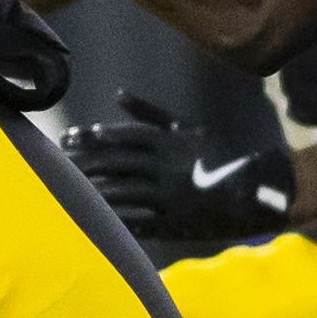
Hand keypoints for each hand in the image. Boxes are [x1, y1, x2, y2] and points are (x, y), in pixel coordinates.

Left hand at [62, 92, 295, 245]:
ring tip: (69, 190)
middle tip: (58, 163)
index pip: (127, 137)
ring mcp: (174, 196)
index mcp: (172, 143)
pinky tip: (92, 217)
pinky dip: (115, 219)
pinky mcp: (177, 223)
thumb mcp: (186, 130)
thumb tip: (117, 94)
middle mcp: (171, 167)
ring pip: (125, 192)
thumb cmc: (215, 156)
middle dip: (86, 162)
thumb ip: (150, 113)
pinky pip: (139, 221)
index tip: (71, 138)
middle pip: (119, 163)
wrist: (258, 192)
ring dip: (93, 191)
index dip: (96, 136)